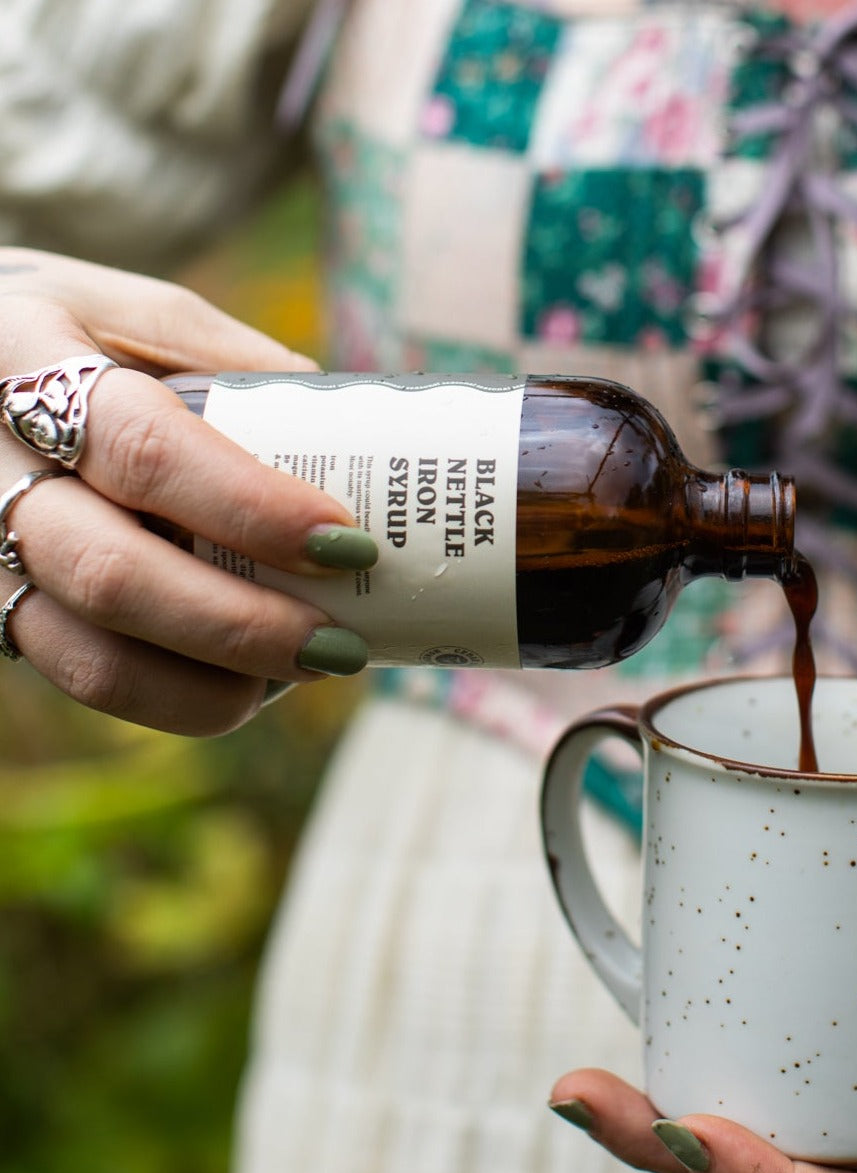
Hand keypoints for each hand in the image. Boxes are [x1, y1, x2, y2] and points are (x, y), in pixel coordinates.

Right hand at [0, 247, 374, 734]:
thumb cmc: (73, 336)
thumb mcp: (136, 312)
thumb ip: (230, 360)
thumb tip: (347, 425)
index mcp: (27, 361)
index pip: (147, 450)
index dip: (253, 509)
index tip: (346, 543)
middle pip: (114, 574)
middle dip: (244, 624)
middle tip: (342, 643)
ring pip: (91, 655)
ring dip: (217, 685)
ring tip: (312, 672)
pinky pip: (86, 678)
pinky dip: (179, 698)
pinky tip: (251, 686)